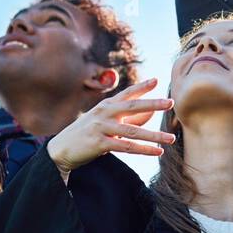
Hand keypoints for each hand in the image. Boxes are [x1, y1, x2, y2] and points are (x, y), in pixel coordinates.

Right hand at [46, 78, 175, 176]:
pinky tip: (157, 151)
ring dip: (154, 136)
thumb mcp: (104, 122)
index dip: (142, 86)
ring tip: (171, 138)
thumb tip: (150, 114)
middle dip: (153, 104)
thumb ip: (126, 118)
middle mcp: (104, 113)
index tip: (157, 80)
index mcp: (106, 105)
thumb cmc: (87, 134)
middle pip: (133, 107)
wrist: (61, 149)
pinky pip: (127, 147)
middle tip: (170, 102)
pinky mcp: (100, 143)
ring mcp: (101, 128)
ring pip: (133, 131)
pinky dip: (144, 150)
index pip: (127, 93)